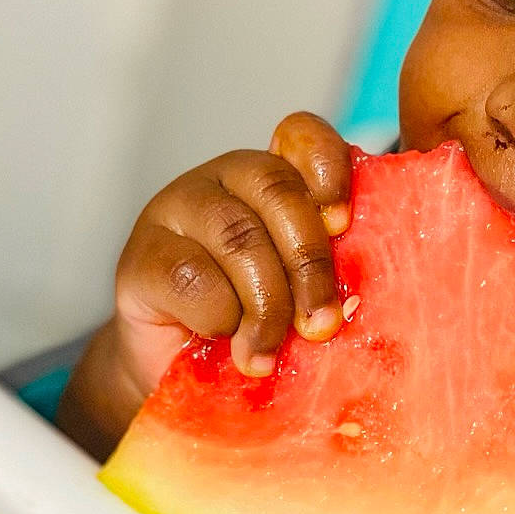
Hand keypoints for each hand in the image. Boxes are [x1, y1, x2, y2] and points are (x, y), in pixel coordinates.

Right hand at [58, 113, 350, 455]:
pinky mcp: (142, 257)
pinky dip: (220, 318)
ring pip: (240, 237)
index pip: (302, 137)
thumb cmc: (249, 332)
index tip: (342, 222)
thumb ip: (327, 277)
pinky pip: (193, 276)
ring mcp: (177, 212)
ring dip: (266, 305)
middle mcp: (224, 182)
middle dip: (310, 265)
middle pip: (279, 192)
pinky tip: (224, 343)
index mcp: (273, 182)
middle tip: (321, 325)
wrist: (175, 376)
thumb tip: (373, 293)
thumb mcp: (299, 298)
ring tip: (268, 354)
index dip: (328, 168)